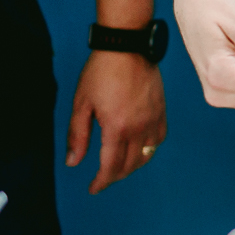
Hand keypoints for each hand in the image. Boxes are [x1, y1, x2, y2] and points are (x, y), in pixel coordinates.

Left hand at [66, 50, 167, 193]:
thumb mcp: (81, 103)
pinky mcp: (161, 112)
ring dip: (131, 166)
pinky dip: (148, 150)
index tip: (93, 188)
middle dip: (114, 176)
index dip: (101, 182)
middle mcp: (138, 128)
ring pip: (146, 156)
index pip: (110, 167)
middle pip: (129, 166)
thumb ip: (77, 135)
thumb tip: (73, 162)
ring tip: (118, 166)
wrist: (127, 47)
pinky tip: (139, 149)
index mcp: (116, 128)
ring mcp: (153, 120)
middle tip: (102, 178)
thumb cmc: (101, 71)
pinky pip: (158, 140)